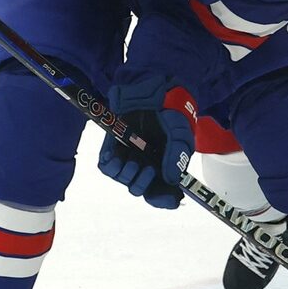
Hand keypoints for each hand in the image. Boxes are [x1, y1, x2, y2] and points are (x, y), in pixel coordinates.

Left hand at [97, 76, 197, 208]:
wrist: (152, 88)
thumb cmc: (170, 110)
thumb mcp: (180, 134)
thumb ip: (176, 158)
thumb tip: (172, 181)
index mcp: (165, 163)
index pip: (162, 191)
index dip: (163, 199)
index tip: (167, 200)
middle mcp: (146, 161)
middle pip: (141, 188)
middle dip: (143, 185)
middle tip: (149, 169)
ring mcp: (128, 155)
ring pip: (123, 179)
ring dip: (128, 177)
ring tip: (133, 162)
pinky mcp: (112, 146)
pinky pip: (107, 167)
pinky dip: (111, 167)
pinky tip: (118, 158)